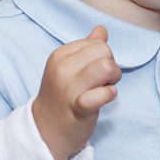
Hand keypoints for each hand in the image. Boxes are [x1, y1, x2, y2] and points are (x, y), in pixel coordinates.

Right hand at [32, 25, 121, 159]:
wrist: (46, 130)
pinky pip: (102, 94)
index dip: (103, 56)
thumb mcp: (69, 67)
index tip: (94, 72)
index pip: (96, 42)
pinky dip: (109, 94)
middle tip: (103, 80)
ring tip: (105, 87)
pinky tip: (107, 96)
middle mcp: (62, 69)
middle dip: (111, 64)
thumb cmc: (62, 96)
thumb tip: (101, 29)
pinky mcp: (78, 108)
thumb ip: (86, 48)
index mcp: (60, 55)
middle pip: (104, 51)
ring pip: (106, 66)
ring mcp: (68, 88)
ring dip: (114, 77)